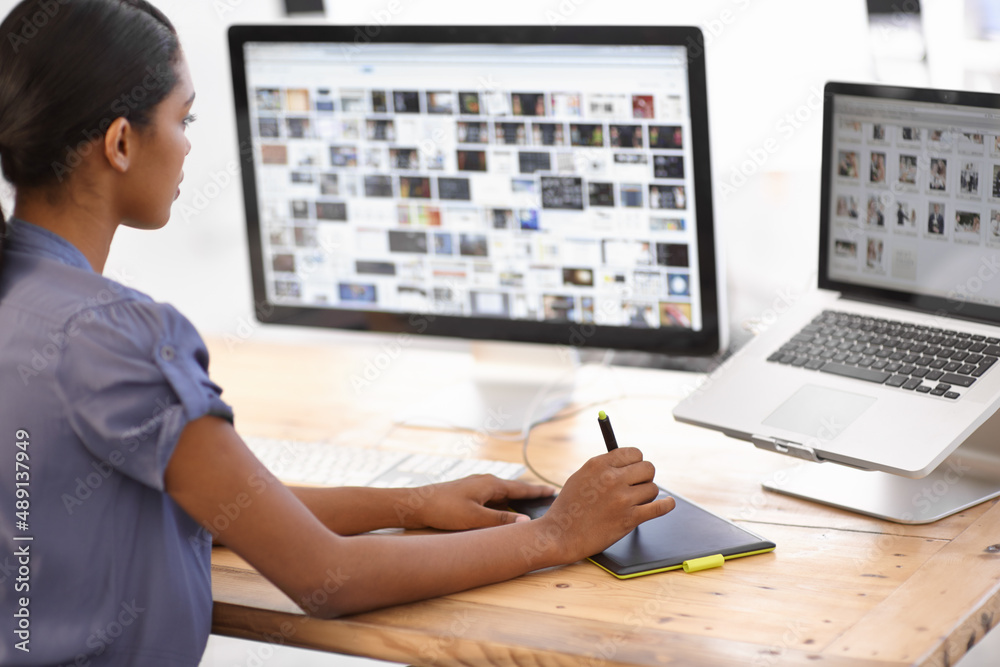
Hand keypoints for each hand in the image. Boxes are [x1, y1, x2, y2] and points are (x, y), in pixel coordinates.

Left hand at [402, 475, 555, 530]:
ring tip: (531, 507)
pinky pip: (493, 498)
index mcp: (490, 484)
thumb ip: (500, 521)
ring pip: (503, 494)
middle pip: (514, 489)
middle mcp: (485, 482)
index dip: (538, 491)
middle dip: (531, 495)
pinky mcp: (468, 494)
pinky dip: (504, 504)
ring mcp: (476, 487)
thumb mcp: (474, 518)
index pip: (521, 488)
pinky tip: (504, 512)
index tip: (554, 491)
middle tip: (549, 499)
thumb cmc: (444, 510)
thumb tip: (525, 522)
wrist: (416, 504)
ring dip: (517, 500)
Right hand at [538, 447, 674, 562]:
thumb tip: (627, 462)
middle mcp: (612, 479)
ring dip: (647, 494)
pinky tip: (668, 503)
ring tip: (636, 501)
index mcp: (598, 465)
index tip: (635, 468)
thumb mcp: (580, 477)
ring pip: (653, 488)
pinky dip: (666, 505)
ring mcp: (622, 499)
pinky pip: (659, 507)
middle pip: (647, 468)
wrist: (560, 535)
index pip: (633, 453)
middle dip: (645, 476)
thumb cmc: (568, 507)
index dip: (636, 461)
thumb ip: (603, 468)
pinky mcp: (629, 519)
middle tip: (638, 485)